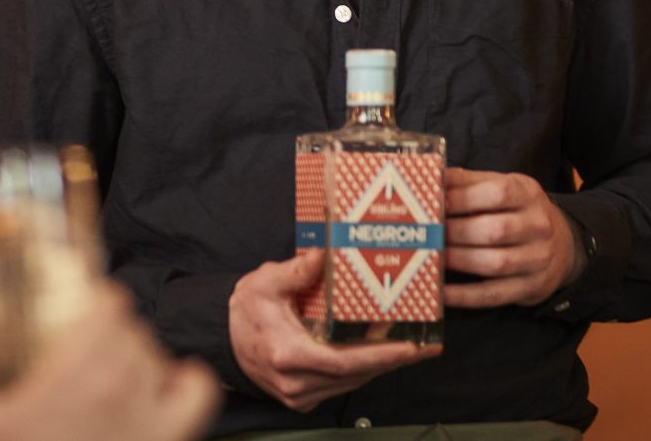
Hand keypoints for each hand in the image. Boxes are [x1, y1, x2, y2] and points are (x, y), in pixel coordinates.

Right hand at [0, 283, 217, 440]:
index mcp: (79, 365)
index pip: (111, 304)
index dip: (98, 302)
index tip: (85, 313)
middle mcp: (122, 379)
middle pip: (132, 330)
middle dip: (111, 336)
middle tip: (89, 354)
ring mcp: (151, 407)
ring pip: (156, 356)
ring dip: (139, 360)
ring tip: (115, 379)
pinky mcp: (172, 433)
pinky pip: (197, 388)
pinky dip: (186, 381)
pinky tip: (167, 385)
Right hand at [228, 250, 440, 411]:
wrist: (223, 339)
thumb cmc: (244, 311)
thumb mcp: (265, 282)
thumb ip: (297, 270)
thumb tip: (326, 251)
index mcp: (287, 354)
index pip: (343, 362)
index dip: (380, 356)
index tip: (410, 347)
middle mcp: (295, 382)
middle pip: (355, 376)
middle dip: (394, 360)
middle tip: (428, 345)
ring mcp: (299, 395)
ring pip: (352, 383)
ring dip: (383, 365)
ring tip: (414, 346)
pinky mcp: (302, 398)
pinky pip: (342, 385)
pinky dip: (364, 369)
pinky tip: (383, 353)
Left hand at [443, 167, 583, 309]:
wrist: (564, 245)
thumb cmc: (520, 212)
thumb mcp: (505, 187)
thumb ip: (470, 182)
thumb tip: (434, 178)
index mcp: (529, 194)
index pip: (498, 193)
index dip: (464, 198)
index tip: (436, 202)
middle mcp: (539, 226)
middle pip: (495, 230)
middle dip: (456, 232)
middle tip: (430, 233)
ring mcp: (539, 259)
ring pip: (495, 263)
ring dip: (458, 261)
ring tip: (432, 256)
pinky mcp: (532, 287)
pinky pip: (494, 294)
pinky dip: (464, 296)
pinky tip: (442, 292)